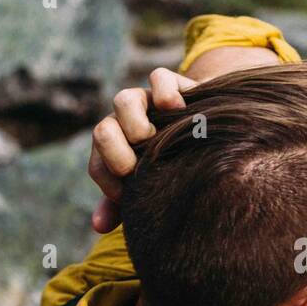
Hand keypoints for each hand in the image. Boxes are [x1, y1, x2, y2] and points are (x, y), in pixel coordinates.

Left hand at [89, 68, 197, 232]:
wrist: (209, 134)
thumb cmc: (173, 167)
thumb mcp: (150, 187)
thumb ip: (121, 207)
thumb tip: (98, 226)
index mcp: (114, 152)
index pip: (97, 165)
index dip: (108, 181)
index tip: (127, 194)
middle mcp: (125, 126)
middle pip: (102, 130)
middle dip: (115, 152)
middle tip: (135, 167)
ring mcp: (147, 103)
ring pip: (124, 100)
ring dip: (134, 123)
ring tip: (153, 139)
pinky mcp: (172, 85)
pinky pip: (159, 79)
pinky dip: (165, 94)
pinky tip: (179, 111)